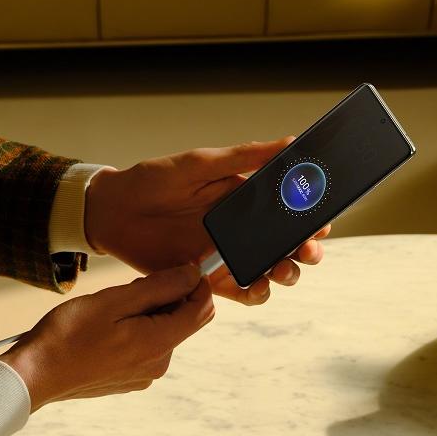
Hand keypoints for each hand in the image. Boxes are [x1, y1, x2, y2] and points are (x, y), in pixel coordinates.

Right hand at [0, 262, 213, 412]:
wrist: (34, 375)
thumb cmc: (67, 335)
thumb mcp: (113, 300)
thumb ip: (158, 287)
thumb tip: (192, 275)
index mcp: (158, 344)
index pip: (202, 309)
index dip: (197, 283)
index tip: (180, 265)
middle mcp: (158, 363)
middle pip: (184, 320)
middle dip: (169, 296)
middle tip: (133, 284)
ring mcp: (144, 374)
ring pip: (163, 330)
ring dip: (149, 310)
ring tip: (113, 305)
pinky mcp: (130, 377)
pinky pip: (147, 345)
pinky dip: (138, 327)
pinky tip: (108, 324)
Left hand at [84, 136, 330, 305]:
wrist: (114, 210)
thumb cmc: (155, 179)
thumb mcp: (201, 163)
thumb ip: (244, 157)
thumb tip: (289, 141)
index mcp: (245, 199)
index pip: (289, 210)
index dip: (311, 218)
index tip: (322, 221)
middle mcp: (241, 229)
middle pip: (287, 245)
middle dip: (305, 250)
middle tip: (307, 250)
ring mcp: (227, 255)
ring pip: (270, 271)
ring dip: (284, 274)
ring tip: (281, 269)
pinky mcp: (208, 278)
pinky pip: (241, 292)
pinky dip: (254, 293)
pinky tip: (255, 286)